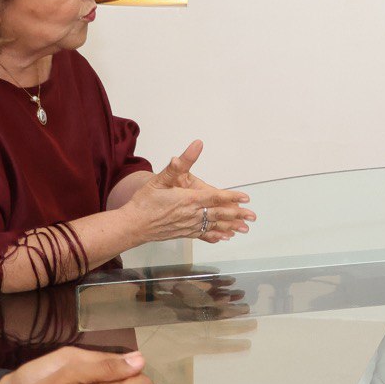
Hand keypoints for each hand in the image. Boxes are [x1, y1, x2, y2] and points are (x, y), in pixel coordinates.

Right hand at [121, 140, 256, 243]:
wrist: (132, 225)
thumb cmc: (145, 201)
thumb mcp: (161, 178)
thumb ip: (179, 164)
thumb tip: (195, 145)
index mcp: (188, 200)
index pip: (215, 197)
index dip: (232, 197)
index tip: (246, 198)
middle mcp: (191, 214)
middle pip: (219, 214)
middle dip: (237, 215)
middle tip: (252, 216)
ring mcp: (188, 226)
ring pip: (213, 225)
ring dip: (230, 227)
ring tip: (244, 229)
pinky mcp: (183, 233)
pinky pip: (203, 235)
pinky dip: (215, 235)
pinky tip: (224, 238)